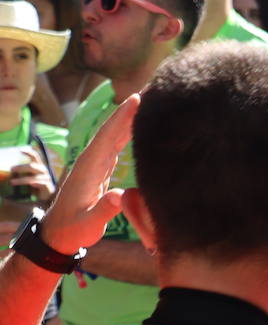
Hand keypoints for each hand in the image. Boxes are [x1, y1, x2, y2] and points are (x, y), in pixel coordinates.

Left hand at [7, 147, 54, 202]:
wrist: (45, 198)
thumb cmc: (33, 186)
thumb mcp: (26, 178)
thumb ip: (19, 175)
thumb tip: (4, 174)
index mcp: (38, 167)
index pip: (35, 157)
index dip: (29, 152)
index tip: (20, 150)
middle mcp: (43, 171)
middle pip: (33, 166)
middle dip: (21, 167)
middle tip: (11, 170)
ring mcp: (47, 179)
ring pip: (34, 177)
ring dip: (22, 179)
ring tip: (12, 182)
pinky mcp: (49, 187)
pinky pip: (42, 184)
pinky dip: (36, 183)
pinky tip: (32, 184)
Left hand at [41, 94, 137, 253]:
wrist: (59, 234)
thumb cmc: (74, 230)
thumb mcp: (89, 224)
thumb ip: (104, 210)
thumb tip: (120, 196)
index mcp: (89, 167)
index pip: (108, 136)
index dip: (122, 118)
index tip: (138, 98)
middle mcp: (92, 159)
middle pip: (112, 128)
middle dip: (130, 109)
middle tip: (152, 90)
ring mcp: (96, 162)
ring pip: (115, 133)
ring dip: (131, 117)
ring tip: (150, 100)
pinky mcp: (102, 167)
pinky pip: (117, 143)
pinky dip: (129, 131)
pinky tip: (141, 124)